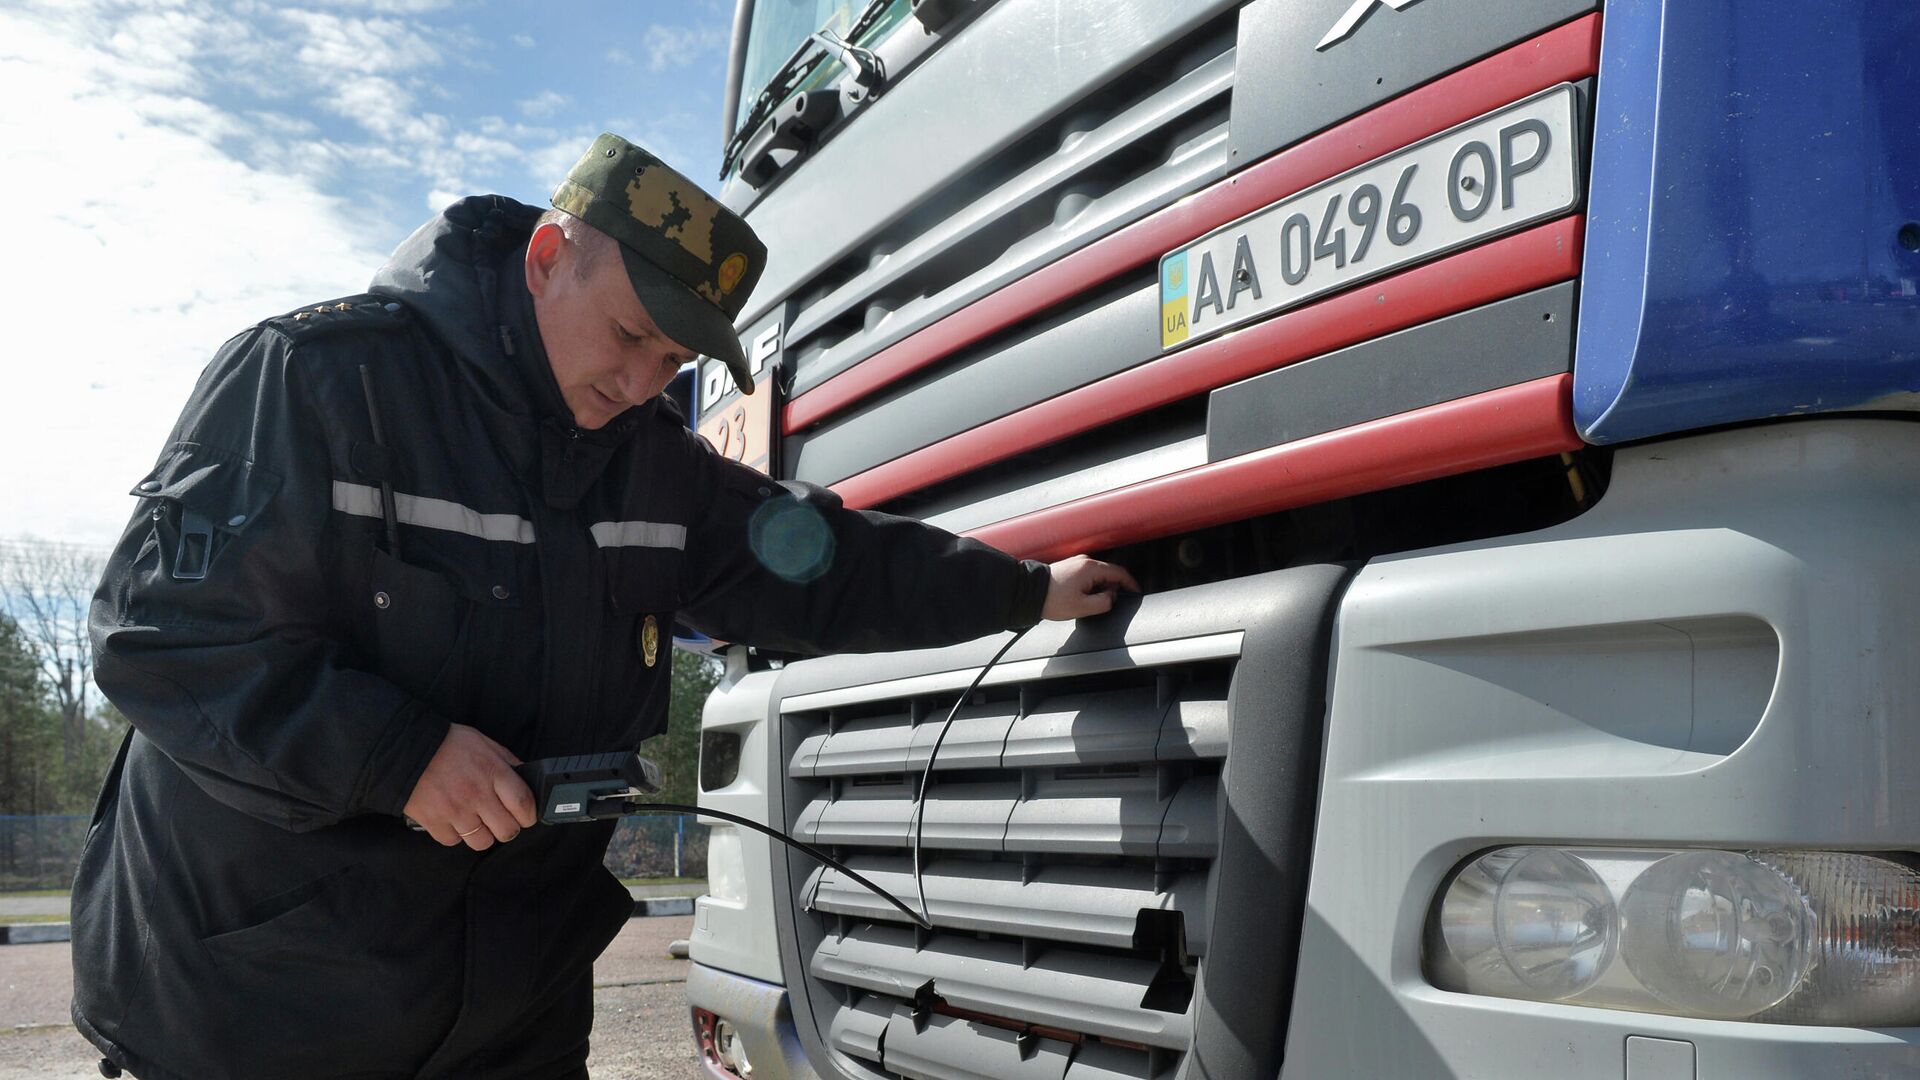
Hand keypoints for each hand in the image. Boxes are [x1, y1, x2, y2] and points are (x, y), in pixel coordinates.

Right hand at [403, 724, 538, 849]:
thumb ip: (506, 761)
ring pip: (482, 842)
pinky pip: (453, 841)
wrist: (404, 749)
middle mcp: (477, 794)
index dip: (530, 815)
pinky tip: (452, 819)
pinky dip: (454, 834)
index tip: (526, 817)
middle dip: (507, 828)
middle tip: (500, 821)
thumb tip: (526, 778)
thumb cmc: (446, 744)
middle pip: (507, 831)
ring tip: (474, 820)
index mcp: (493, 771)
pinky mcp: (434, 822)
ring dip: (481, 834)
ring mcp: (455, 810)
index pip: (523, 804)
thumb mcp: (483, 743)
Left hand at [1040, 554, 1140, 620]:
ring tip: (1092, 602)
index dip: (1130, 583)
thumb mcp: (1083, 607)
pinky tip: (1084, 597)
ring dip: (1101, 588)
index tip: (1136, 592)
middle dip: (1114, 588)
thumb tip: (1112, 597)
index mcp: (1091, 568)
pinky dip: (1092, 585)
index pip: (1119, 573)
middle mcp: (1085, 561)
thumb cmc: (1052, 600)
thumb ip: (1104, 602)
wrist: (1029, 592)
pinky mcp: (1070, 567)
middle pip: (1109, 573)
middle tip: (1109, 603)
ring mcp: (1077, 562)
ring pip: (1099, 574)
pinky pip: (1089, 575)